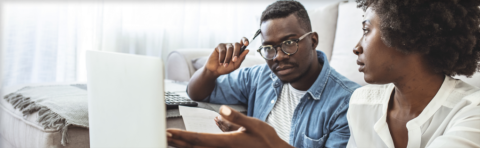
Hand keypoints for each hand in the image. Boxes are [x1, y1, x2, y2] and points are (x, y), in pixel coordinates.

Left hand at [167, 106, 292, 147]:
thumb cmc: (266, 140)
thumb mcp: (253, 125)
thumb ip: (235, 117)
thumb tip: (219, 110)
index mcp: (226, 142)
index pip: (198, 139)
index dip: (181, 136)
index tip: (167, 132)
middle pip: (193, 147)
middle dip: (176, 142)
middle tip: (160, 136)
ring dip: (182, 146)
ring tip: (169, 140)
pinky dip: (194, 147)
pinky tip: (188, 144)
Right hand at [204, 37, 249, 75]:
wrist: (215, 71)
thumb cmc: (226, 68)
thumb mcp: (235, 65)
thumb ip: (241, 58)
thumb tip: (247, 50)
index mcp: (238, 50)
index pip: (243, 41)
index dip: (245, 40)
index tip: (246, 44)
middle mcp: (232, 46)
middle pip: (237, 44)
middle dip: (236, 53)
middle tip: (234, 60)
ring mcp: (225, 45)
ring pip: (229, 49)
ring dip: (227, 58)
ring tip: (225, 65)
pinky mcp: (219, 46)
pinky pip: (222, 50)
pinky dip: (222, 58)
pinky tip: (220, 62)